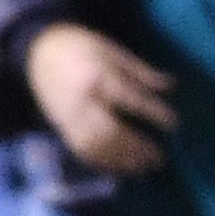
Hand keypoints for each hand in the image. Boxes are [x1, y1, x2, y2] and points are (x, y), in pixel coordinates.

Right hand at [25, 22, 176, 174]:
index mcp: (97, 77)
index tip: (174, 124)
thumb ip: (141, 72)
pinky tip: (120, 168)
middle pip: (111, 130)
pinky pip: (81, 151)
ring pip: (96, 146)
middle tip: (160, 157)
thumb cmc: (83, 47)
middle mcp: (82, 102)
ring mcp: (69, 118)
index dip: (153, 112)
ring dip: (121, 161)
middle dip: (137, 147)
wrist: (40, 52)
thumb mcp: (114, 51)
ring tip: (145, 168)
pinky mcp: (62, 128)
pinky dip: (102, 162)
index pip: (129, 99)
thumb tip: (171, 87)